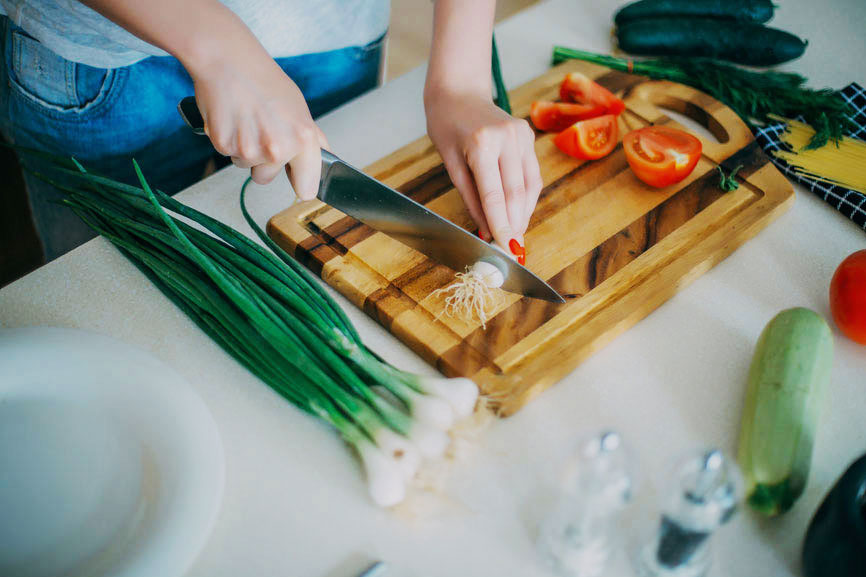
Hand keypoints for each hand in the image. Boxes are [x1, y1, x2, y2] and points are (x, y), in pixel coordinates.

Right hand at [188, 43, 327, 198]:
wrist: (229, 61)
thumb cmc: (264, 81)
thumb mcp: (299, 109)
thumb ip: (311, 138)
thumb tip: (324, 156)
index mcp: (303, 139)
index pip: (307, 188)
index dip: (301, 186)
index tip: (299, 185)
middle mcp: (278, 148)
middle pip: (266, 179)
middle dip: (262, 162)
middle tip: (261, 131)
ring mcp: (250, 149)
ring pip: (245, 166)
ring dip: (244, 149)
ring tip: (246, 121)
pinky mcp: (224, 145)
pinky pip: (227, 154)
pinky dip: (227, 140)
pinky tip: (232, 119)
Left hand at [425, 89, 541, 257]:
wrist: (459, 90)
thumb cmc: (446, 125)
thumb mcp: (450, 163)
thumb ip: (471, 198)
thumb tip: (486, 230)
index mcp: (482, 144)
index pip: (495, 195)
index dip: (502, 225)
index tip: (505, 249)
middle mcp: (507, 138)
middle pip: (516, 194)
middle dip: (515, 225)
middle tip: (513, 250)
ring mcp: (522, 135)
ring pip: (529, 186)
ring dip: (524, 214)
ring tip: (516, 235)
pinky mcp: (529, 137)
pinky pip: (532, 174)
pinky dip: (527, 197)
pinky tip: (519, 213)